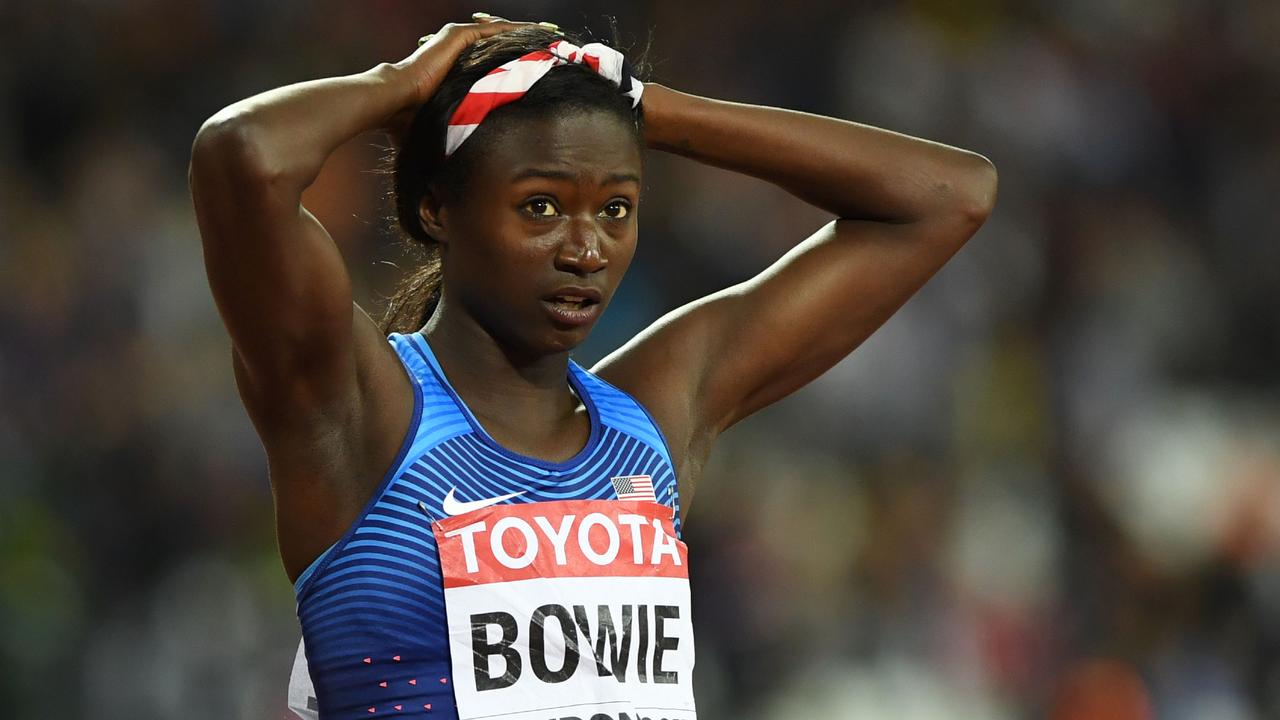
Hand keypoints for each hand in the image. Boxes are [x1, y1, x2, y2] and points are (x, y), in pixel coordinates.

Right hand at [381, 13, 559, 143]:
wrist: (394, 103)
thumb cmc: (410, 123)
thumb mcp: (444, 131)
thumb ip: (453, 145)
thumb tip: (443, 198)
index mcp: (455, 73)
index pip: (491, 65)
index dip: (515, 67)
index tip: (539, 73)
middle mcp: (457, 54)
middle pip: (500, 47)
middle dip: (527, 47)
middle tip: (554, 48)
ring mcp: (457, 42)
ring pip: (500, 34)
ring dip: (527, 35)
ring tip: (553, 36)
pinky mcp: (458, 36)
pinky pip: (495, 29)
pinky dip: (517, 30)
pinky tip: (540, 33)